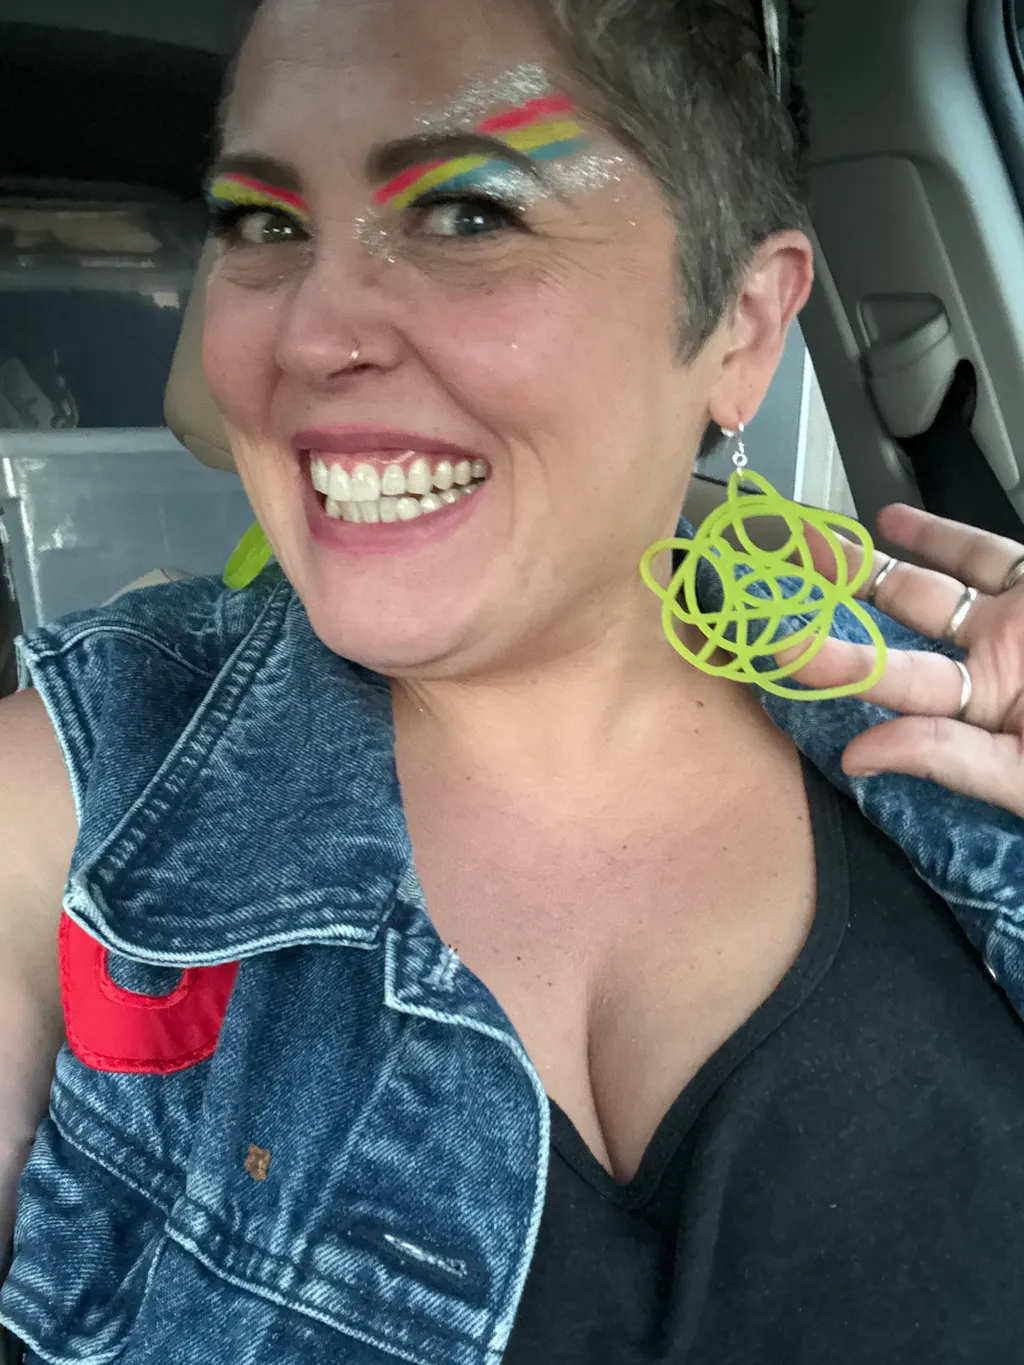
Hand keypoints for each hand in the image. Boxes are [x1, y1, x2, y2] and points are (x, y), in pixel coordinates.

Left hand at [790, 504, 1023, 816]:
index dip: (838, 669)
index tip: (778, 648)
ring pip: (926, 590)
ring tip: (810, 545)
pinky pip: (980, 556)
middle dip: (835, 615)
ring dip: (868, 568)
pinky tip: (886, 520)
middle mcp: (991, 673)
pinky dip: (935, 535)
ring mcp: (1013, 625)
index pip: (895, 693)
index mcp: (985, 725)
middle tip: (775, 588)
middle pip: (896, 638)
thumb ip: (951, 759)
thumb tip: (856, 760)